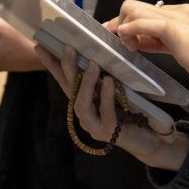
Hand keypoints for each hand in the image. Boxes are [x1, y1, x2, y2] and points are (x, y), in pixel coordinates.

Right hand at [37, 46, 188, 170]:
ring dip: (86, 82)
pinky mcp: (108, 132)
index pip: (64, 81)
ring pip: (83, 103)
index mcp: (84, 102)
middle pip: (70, 89)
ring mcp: (94, 125)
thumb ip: (103, 78)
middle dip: (68, 68)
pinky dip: (106, 96)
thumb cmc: (131, 114)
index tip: (40, 47)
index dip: (52, 65)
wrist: (147, 140)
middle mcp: (84, 114)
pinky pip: (105, 112)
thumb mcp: (115, 91)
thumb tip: (98, 51)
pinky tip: (108, 82)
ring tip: (92, 64)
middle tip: (70, 48)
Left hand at [109, 0, 188, 135]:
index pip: (147, 12)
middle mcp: (183, 13)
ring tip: (126, 48)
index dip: (128, 25)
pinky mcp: (181, 34)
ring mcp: (182, 21)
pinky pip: (145, 23)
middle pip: (136, 6)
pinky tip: (129, 43)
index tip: (121, 40)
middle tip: (116, 45)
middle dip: (118, 22)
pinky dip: (131, 29)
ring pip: (136, 10)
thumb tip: (145, 42)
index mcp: (186, 16)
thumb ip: (168, 43)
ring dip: (122, 26)